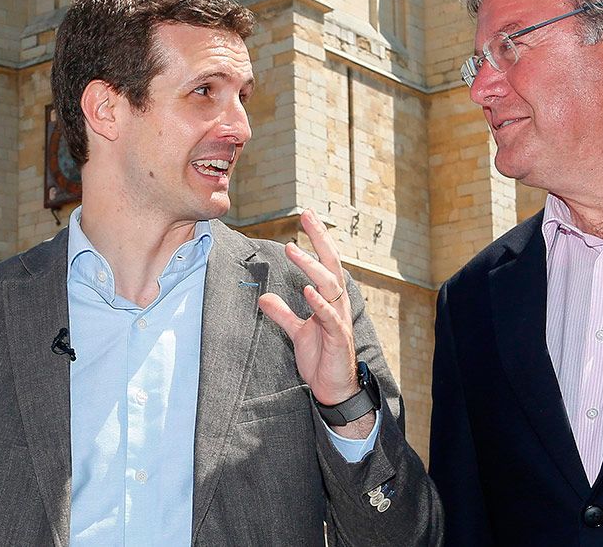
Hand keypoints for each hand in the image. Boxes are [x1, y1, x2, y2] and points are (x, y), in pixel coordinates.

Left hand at [259, 210, 373, 435]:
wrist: (334, 389)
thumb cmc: (321, 358)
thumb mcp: (297, 332)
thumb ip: (282, 314)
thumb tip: (264, 297)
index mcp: (329, 299)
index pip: (325, 262)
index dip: (317, 238)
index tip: (307, 214)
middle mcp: (338, 304)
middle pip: (331, 265)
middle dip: (319, 240)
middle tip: (307, 216)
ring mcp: (339, 319)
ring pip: (329, 285)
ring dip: (311, 268)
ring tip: (293, 251)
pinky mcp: (337, 337)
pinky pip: (329, 316)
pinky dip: (319, 303)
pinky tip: (308, 290)